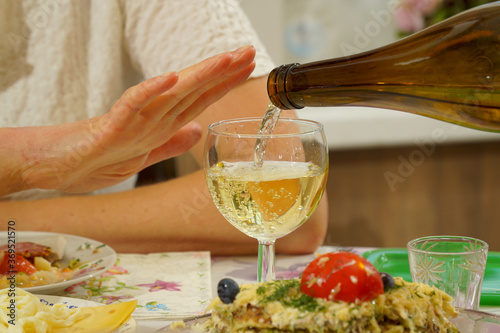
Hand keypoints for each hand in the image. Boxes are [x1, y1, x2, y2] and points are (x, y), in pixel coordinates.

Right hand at [14, 46, 255, 193]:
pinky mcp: (111, 125)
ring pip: (171, 92)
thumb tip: (199, 129)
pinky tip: (170, 77)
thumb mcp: (145, 155)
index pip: (201, 98)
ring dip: (199, 75)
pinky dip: (151, 91)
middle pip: (194, 89)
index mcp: (163, 123)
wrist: (60, 167)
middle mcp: (154, 116)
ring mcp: (134, 119)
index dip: (226, 82)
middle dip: (224, 70)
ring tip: (226, 58)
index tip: (249, 66)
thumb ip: (172, 142)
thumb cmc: (98, 159)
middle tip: (250, 50)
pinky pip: (132, 105)